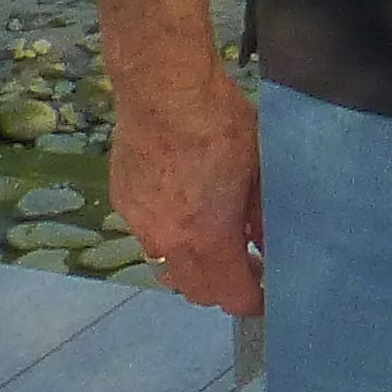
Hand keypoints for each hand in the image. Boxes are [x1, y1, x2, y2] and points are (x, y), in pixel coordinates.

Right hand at [107, 74, 263, 315]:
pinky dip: (168, 238)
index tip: (266, 293)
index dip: (253, 300)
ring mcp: (141, 224)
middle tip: (247, 265)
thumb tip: (267, 244)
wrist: (164, 90)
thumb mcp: (258, 170)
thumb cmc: (220, 124)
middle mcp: (169, 242)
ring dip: (192, 268)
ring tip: (213, 244)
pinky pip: (148, 238)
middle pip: (196, 292)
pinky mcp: (123, 202)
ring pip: (167, 269)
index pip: (231, 295)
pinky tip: (183, 211)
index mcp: (208, 238)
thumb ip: (262, 216)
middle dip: (223, 288)